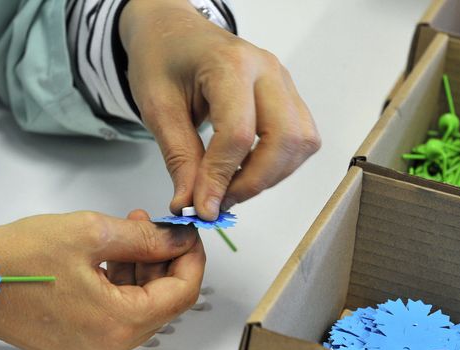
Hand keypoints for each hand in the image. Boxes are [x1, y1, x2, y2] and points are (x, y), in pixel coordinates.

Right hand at [0, 211, 204, 349]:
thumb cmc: (16, 258)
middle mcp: (106, 348)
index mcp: (115, 324)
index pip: (180, 295)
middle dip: (164, 262)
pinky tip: (115, 257)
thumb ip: (146, 237)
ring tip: (132, 234)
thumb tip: (179, 239)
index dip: (191, 260)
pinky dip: (123, 286)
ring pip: (140, 309)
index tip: (188, 236)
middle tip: (156, 228)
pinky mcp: (78, 345)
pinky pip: (117, 317)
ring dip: (143, 271)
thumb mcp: (92, 233)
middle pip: (162, 304)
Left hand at [120, 0, 320, 219]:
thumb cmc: (162, 58)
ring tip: (231, 186)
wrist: (174, 31)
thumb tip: (192, 203)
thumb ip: (179, 158)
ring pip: (301, 142)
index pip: (238, 133)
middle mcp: (266, 69)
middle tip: (221, 201)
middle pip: (284, 139)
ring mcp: (282, 80)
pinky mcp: (288, 94)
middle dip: (254, 182)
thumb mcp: (157, 108)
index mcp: (229, 64)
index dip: (222, 178)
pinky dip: (279, 163)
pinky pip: (301, 138)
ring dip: (270, 175)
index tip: (205, 207)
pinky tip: (248, 168)